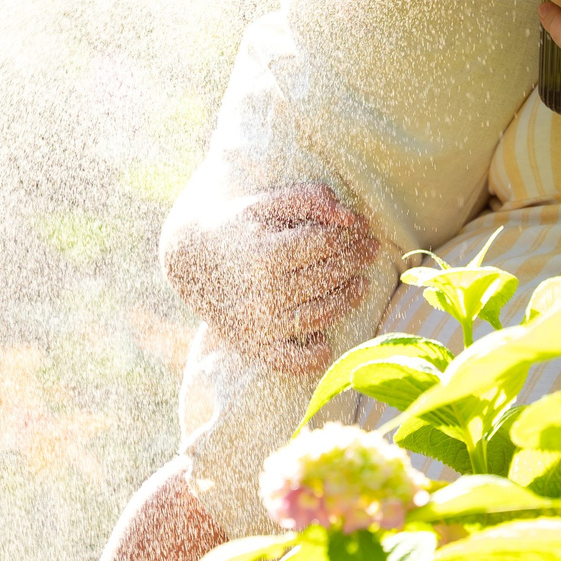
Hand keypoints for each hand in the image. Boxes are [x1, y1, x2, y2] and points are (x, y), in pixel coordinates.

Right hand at [162, 183, 383, 371]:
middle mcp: (264, 292)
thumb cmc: (237, 227)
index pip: (327, 244)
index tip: (365, 229)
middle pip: (328, 277)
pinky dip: (312, 356)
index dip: (351, 235)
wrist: (190, 260)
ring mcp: (260, 323)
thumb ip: (308, 199)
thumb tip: (350, 218)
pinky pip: (291, 360)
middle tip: (370, 250)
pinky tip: (325, 342)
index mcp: (266, 254)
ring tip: (359, 283)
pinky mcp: (254, 345)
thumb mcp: (266, 202)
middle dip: (355, 261)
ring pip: (320, 314)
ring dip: (346, 299)